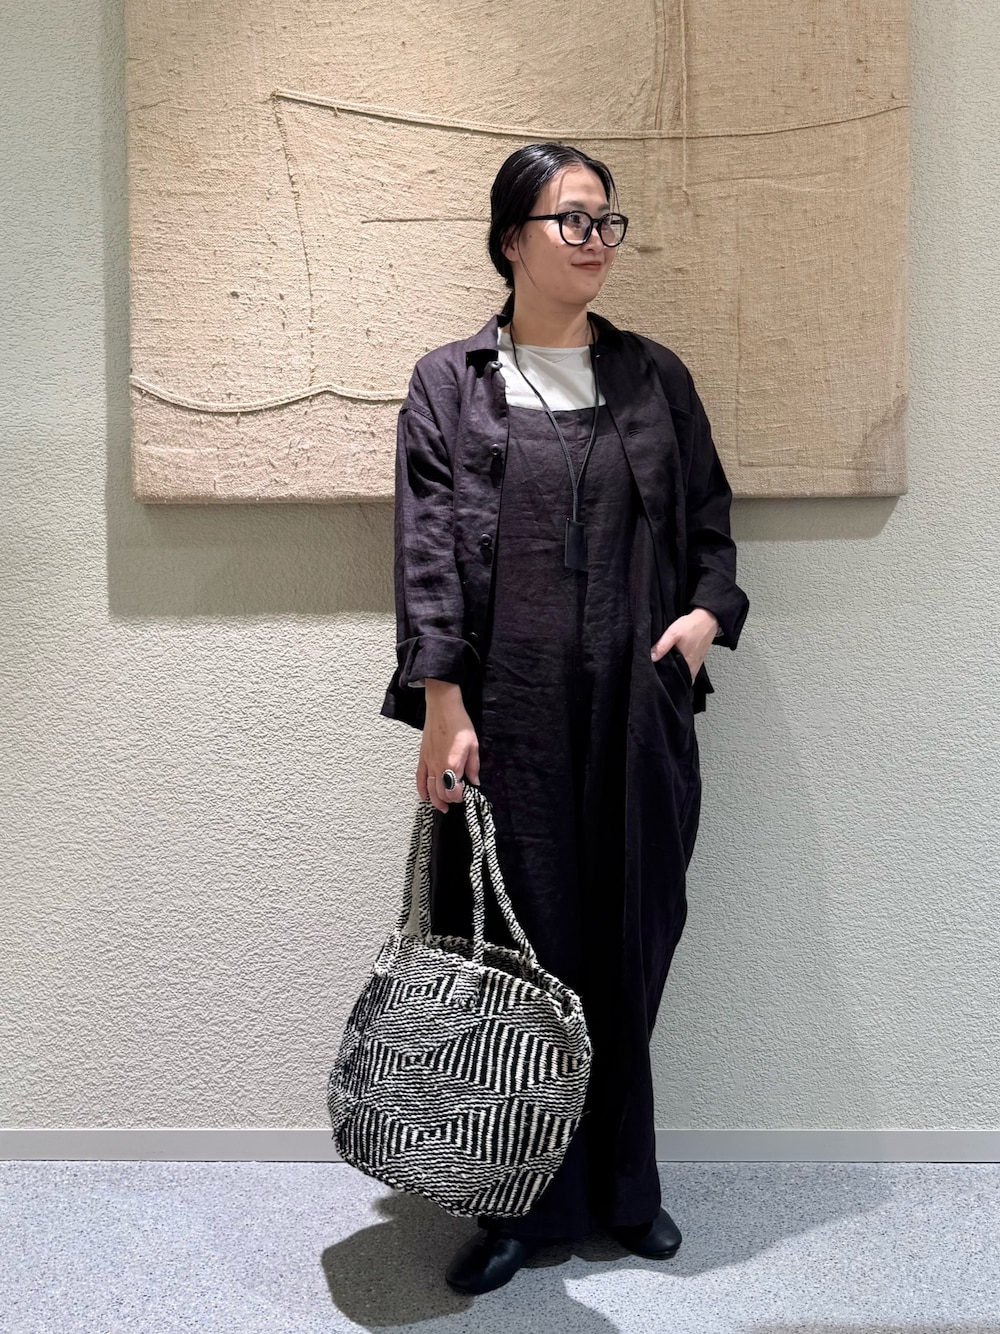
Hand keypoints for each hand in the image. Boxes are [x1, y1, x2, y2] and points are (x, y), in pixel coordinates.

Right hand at [417, 680, 480, 812]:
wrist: (442, 708)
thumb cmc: (459, 723)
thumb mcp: (473, 745)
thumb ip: (473, 766)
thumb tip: (475, 781)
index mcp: (453, 764)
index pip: (453, 791)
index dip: (459, 797)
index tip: (465, 795)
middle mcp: (438, 766)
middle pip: (440, 792)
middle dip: (448, 800)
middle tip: (455, 801)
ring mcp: (428, 762)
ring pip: (429, 788)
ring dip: (435, 800)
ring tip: (442, 807)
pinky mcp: (422, 757)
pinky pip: (419, 777)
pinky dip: (421, 789)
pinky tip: (424, 796)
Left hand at [650, 609, 718, 682]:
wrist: (707, 619)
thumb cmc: (692, 626)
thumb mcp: (673, 633)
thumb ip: (662, 646)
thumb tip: (652, 657)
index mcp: (687, 664)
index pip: (673, 679)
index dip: (664, 679)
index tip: (657, 676)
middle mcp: (692, 668)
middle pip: (678, 678)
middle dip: (669, 677)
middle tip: (660, 673)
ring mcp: (696, 665)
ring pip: (684, 675)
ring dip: (675, 673)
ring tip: (666, 669)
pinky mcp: (697, 661)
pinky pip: (688, 670)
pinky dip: (681, 668)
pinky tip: (676, 663)